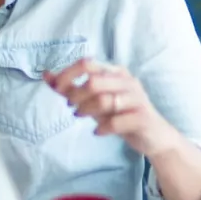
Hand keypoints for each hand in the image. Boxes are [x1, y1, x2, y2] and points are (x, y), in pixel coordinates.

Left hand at [46, 59, 178, 158]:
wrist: (154, 136)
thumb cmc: (121, 115)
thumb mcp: (95, 100)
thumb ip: (72, 88)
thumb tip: (46, 75)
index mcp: (116, 72)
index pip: (87, 63)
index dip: (68, 74)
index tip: (57, 88)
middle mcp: (128, 81)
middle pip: (94, 82)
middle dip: (76, 95)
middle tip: (72, 107)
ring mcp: (137, 99)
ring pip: (104, 100)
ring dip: (86, 110)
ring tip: (82, 116)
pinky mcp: (142, 117)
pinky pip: (116, 121)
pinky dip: (102, 128)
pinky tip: (98, 132)